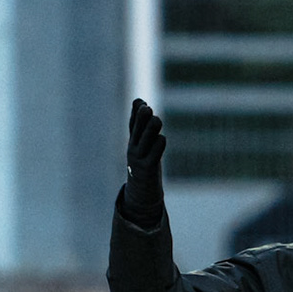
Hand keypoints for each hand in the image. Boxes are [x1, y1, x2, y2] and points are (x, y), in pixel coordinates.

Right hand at [122, 98, 166, 222]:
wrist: (142, 191)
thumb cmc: (143, 162)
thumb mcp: (140, 143)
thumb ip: (139, 123)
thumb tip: (139, 100)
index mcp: (132, 140)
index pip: (133, 121)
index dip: (137, 110)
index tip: (142, 103)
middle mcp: (133, 147)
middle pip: (138, 125)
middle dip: (144, 114)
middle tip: (149, 109)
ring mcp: (140, 157)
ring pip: (149, 133)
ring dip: (153, 124)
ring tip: (156, 120)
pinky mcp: (148, 167)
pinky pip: (156, 148)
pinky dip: (160, 141)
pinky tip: (160, 141)